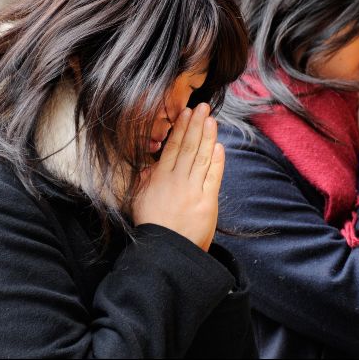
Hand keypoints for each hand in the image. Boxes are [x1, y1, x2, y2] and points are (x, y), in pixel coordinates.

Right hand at [131, 103, 223, 250]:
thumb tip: (150, 166)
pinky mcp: (207, 201)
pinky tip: (219, 146)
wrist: (166, 252)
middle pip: (189, 147)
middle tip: (202, 107)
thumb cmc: (152, 227)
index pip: (173, 148)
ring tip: (212, 120)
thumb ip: (146, 180)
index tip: (186, 113)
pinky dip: (217, 160)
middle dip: (196, 125)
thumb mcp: (140, 200)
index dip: (181, 129)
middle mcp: (177, 181)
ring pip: (202, 158)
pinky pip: (213, 176)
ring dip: (207, 137)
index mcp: (160, 179)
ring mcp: (193, 190)